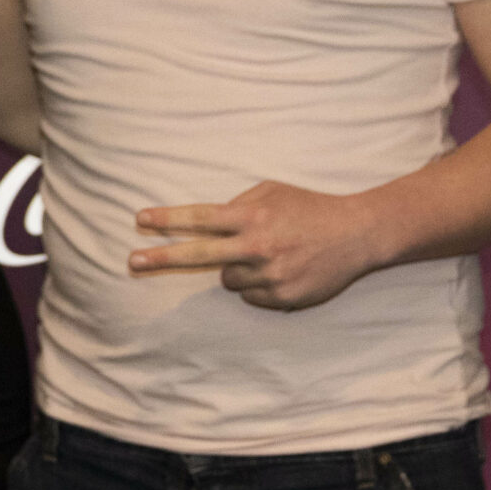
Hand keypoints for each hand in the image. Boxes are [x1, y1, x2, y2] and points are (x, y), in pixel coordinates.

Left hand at [130, 181, 388, 310]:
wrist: (358, 234)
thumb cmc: (309, 208)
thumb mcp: (272, 192)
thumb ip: (238, 203)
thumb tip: (208, 220)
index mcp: (253, 216)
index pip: (201, 218)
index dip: (168, 219)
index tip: (139, 220)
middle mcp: (258, 246)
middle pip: (198, 255)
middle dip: (161, 258)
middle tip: (132, 261)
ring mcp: (270, 275)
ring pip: (228, 278)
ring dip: (236, 268)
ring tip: (267, 254)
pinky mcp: (283, 297)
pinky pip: (251, 295)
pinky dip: (258, 285)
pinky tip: (282, 269)